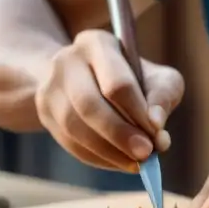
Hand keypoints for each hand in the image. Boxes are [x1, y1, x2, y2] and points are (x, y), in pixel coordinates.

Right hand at [35, 29, 184, 171]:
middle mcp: (67, 60)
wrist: (89, 77)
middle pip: (89, 104)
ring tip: (136, 163)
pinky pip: (69, 143)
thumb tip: (156, 127)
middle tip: (146, 155)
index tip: (157, 135)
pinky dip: (97, 158)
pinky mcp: (44, 112)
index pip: (116, 83)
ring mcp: (50, 87)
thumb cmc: (133, 78)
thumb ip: (163, 96)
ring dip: (108, 151)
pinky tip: (119, 162)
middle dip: (120, 134)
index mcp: (97, 44)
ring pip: (75, 127)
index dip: (137, 113)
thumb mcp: (156, 77)